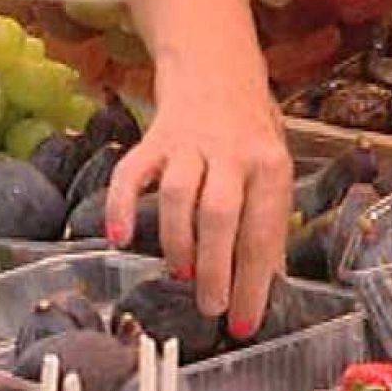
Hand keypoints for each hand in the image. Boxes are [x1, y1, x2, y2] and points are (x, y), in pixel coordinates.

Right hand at [104, 66, 292, 337]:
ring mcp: (190, 144)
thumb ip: (266, 220)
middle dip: (215, 271)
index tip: (244, 324)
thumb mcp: (272, 169)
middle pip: (221, 216)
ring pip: (179, 196)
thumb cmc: (249, 132)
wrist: (216, 66)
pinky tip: (119, 239)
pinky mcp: (153, 139)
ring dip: (178, 242)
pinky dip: (121, 206)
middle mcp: (232, 153)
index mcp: (270, 165)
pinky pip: (131, 173)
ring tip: (179, 274)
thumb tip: (266, 285)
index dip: (254, 283)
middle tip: (210, 307)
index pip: (263, 233)